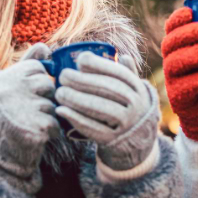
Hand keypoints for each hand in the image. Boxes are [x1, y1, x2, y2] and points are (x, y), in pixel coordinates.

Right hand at [0, 43, 59, 176]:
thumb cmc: (5, 116)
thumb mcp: (9, 87)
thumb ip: (26, 65)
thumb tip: (44, 46)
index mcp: (1, 79)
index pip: (36, 67)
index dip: (38, 81)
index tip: (28, 94)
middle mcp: (8, 91)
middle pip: (47, 84)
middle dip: (45, 98)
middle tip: (30, 111)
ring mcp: (20, 109)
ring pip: (52, 104)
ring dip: (47, 116)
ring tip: (30, 123)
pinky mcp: (33, 128)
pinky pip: (55, 123)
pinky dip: (51, 131)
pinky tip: (36, 135)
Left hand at [55, 53, 158, 170]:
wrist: (137, 141)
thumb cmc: (128, 108)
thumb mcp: (133, 91)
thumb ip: (127, 74)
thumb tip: (123, 56)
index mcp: (138, 89)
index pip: (119, 74)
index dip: (99, 65)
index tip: (80, 60)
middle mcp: (136, 105)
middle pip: (108, 90)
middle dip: (83, 81)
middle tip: (63, 76)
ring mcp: (126, 124)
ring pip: (100, 108)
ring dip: (77, 99)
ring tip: (59, 92)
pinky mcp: (113, 140)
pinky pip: (93, 129)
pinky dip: (76, 118)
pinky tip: (61, 110)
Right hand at [161, 7, 197, 140]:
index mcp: (182, 47)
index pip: (172, 29)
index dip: (177, 19)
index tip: (191, 12)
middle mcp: (174, 62)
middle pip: (169, 44)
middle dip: (184, 34)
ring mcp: (174, 81)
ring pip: (173, 64)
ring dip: (190, 55)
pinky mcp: (180, 99)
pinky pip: (184, 87)